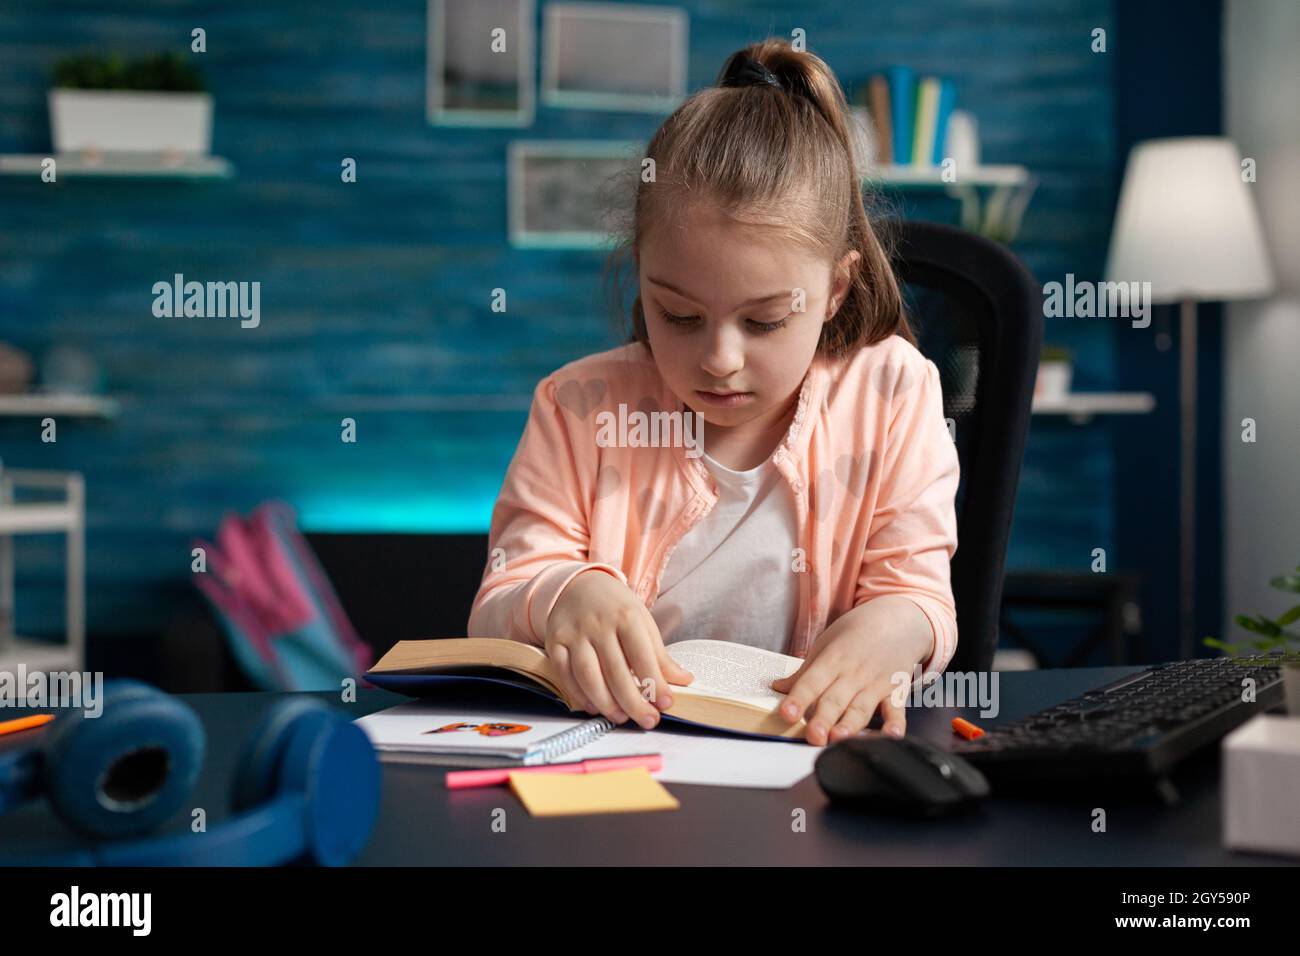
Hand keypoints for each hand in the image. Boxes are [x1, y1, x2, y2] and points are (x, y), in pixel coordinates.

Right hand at [545, 569, 693, 728]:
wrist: (579, 585)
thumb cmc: (616, 608)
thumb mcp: (643, 621)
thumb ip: (660, 654)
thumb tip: (682, 681)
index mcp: (626, 616)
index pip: (642, 656)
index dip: (655, 683)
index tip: (666, 703)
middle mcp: (598, 624)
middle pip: (616, 671)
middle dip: (634, 702)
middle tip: (648, 720)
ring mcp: (574, 634)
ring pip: (588, 676)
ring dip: (606, 703)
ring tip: (622, 717)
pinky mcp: (554, 643)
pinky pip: (565, 675)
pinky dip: (579, 695)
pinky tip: (594, 707)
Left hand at [770, 597, 932, 745]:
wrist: (897, 619)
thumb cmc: (856, 632)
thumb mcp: (826, 644)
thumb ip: (805, 671)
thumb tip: (778, 688)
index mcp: (832, 660)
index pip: (811, 682)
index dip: (798, 699)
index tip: (786, 713)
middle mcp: (854, 674)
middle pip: (835, 700)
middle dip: (823, 719)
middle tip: (812, 736)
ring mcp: (876, 684)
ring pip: (861, 709)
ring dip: (850, 725)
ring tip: (838, 739)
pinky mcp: (896, 692)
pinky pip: (896, 711)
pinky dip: (895, 724)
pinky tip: (891, 736)